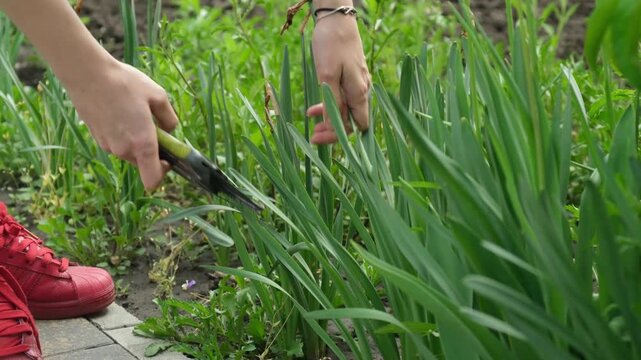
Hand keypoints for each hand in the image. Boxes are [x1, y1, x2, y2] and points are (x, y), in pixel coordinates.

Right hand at [1, 0, 178, 190]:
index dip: (163, 173)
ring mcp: (108, 146)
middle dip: (152, 150)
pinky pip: (117, 143)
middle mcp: (124, 150)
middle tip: (153, 125)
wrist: (87, 74)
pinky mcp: (97, 138)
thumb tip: (170, 130)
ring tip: (134, 113)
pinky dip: (122, 134)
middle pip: (143, 163)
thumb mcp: (158, 96)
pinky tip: (120, 111)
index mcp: (142, 143)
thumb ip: (169, 119)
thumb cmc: (125, 84)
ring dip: (136, 141)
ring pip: (129, 152)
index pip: (153, 180)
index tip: (168, 157)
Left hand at [307, 10, 370, 144]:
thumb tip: (333, 128)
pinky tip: (314, 107)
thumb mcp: (327, 76)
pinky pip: (342, 97)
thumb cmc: (332, 44)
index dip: (340, 136)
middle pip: (350, 120)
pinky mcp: (350, 76)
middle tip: (312, 135)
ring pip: (345, 109)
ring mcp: (357, 83)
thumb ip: (332, 103)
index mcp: (358, 93)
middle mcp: (362, 90)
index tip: (320, 139)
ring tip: (311, 121)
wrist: (336, 18)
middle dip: (332, 129)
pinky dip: (329, 104)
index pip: (356, 126)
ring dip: (328, 117)